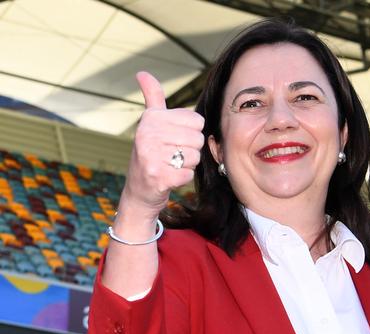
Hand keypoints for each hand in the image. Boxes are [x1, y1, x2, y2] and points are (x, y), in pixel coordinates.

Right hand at [120, 71, 204, 218]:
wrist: (139, 191)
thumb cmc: (151, 154)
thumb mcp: (150, 123)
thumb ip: (153, 98)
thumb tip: (142, 72)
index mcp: (151, 118)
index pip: (197, 121)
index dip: (191, 133)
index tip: (173, 139)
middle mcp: (147, 134)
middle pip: (198, 139)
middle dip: (190, 151)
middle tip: (172, 156)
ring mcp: (151, 156)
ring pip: (194, 157)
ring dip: (186, 165)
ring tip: (169, 166)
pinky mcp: (158, 177)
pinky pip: (188, 174)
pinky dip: (182, 178)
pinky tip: (169, 178)